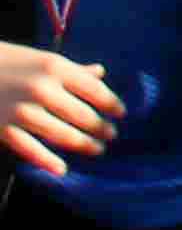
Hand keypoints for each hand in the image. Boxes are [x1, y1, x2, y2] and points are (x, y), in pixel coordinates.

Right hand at [0, 42, 124, 176]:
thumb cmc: (9, 62)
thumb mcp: (42, 59)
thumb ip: (72, 69)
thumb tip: (100, 73)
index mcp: (56, 67)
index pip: (94, 90)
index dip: (111, 103)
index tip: (121, 113)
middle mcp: (42, 89)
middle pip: (82, 115)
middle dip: (100, 127)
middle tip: (112, 135)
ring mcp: (22, 111)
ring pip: (62, 134)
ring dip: (83, 144)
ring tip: (97, 149)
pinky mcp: (4, 128)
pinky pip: (31, 149)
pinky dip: (47, 161)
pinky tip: (62, 169)